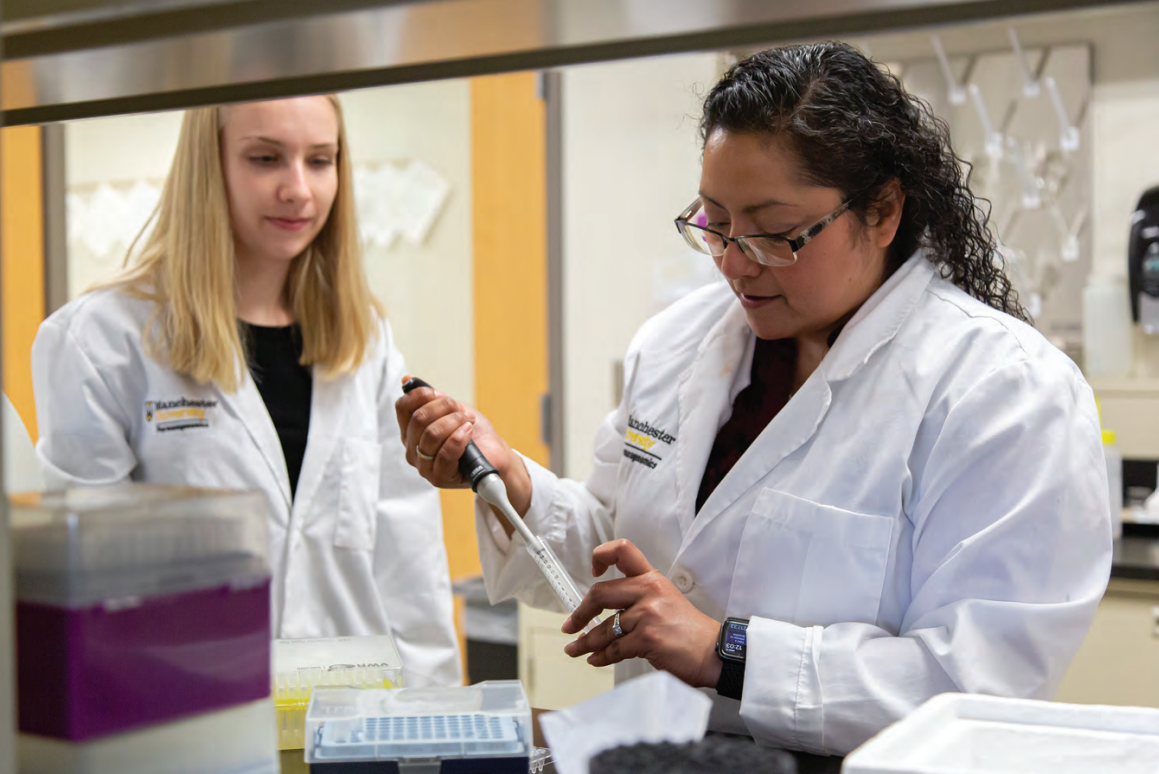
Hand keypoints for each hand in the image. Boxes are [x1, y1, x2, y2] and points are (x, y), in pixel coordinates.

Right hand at [394, 376, 531, 521]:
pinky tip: (468, 433)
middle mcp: (412, 448)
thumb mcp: (453, 409)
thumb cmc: (473, 433)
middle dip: (445, 408)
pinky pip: (445, 453)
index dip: (420, 395)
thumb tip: (408, 379)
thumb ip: (433, 398)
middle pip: (419, 418)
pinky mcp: (438, 478)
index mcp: (411, 430)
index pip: (403, 407)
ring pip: (431, 434)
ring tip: (468, 423)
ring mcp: (423, 465)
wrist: (494, 454)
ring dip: (455, 422)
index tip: (438, 393)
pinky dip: (459, 438)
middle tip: (461, 411)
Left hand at [561, 539, 722, 690]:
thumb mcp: (667, 600)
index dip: (601, 555)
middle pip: (600, 594)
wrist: (713, 652)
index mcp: (652, 578)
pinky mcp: (647, 638)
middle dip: (579, 613)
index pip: (623, 550)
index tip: (593, 571)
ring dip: (585, 642)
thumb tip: (606, 611)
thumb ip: (639, 598)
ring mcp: (647, 614)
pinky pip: (614, 648)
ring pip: (604, 628)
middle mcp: (648, 591)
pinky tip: (596, 659)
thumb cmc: (690, 631)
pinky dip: (601, 657)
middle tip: (571, 625)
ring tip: (575, 649)